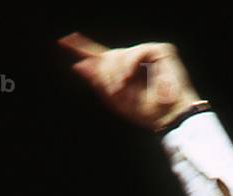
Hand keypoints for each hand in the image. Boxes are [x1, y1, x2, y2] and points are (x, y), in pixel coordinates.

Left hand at [57, 33, 201, 130]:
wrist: (169, 118)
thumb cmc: (146, 113)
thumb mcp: (116, 100)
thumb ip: (98, 83)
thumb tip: (78, 66)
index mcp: (124, 72)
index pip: (102, 56)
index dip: (83, 48)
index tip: (64, 41)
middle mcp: (135, 60)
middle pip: (109, 56)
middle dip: (108, 74)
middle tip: (115, 91)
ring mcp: (149, 53)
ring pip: (121, 54)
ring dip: (118, 73)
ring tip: (122, 89)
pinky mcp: (161, 50)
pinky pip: (136, 52)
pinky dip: (129, 66)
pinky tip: (129, 78)